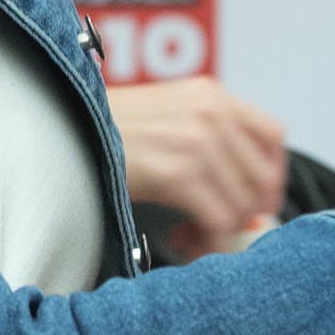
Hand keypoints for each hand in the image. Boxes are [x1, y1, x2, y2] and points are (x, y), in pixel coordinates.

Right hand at [109, 78, 287, 255]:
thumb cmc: (106, 129)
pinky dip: (206, 241)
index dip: (272, 175)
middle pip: (263, 176)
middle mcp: (210, 111)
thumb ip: (208, 139)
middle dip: (247, 212)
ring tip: (192, 236)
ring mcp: (196, 140)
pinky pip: (218, 220)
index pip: (273, 135)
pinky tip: (181, 239)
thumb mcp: (166, 115)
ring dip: (222, 231)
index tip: (257, 200)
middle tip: (220, 228)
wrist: (61, 129)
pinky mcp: (177, 172)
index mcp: (210, 94)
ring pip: (242, 204)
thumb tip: (244, 192)